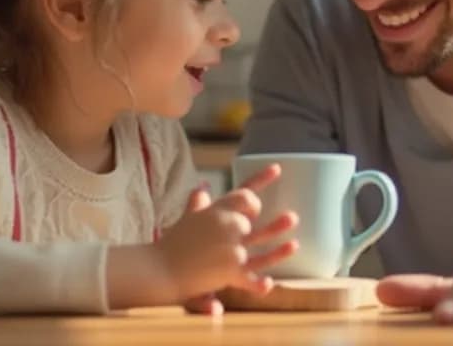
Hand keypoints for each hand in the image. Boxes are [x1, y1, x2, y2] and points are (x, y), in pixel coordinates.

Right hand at [159, 165, 299, 301]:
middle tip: (289, 219)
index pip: (241, 192)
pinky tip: (268, 283)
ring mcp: (229, 249)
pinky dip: (259, 283)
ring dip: (279, 243)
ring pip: (260, 243)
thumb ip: (197, 204)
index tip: (278, 168)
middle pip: (251, 214)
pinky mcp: (228, 272)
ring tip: (295, 243)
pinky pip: (250, 278)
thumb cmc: (171, 245)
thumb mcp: (185, 220)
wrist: (157, 269)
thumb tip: (203, 187)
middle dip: (266, 218)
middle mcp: (224, 225)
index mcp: (215, 211)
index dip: (261, 179)